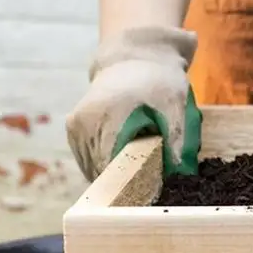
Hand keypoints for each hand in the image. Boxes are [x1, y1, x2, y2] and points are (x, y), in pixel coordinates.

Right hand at [66, 26, 201, 181]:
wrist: (135, 57)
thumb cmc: (160, 82)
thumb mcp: (176, 106)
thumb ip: (178, 140)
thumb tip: (180, 177)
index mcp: (109, 117)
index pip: (115, 169)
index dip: (134, 187)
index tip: (152, 195)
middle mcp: (85, 123)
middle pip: (103, 173)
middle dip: (127, 185)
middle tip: (151, 189)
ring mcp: (75, 127)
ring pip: (94, 171)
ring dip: (116, 178)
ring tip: (141, 174)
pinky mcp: (73, 130)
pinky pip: (88, 161)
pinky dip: (106, 169)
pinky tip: (126, 165)